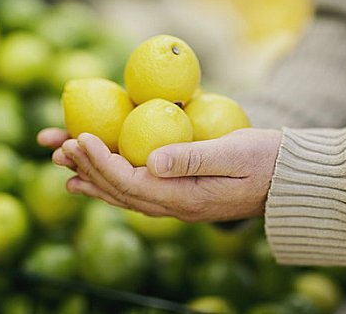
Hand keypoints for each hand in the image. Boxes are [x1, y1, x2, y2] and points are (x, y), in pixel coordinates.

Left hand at [37, 127, 281, 222]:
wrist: (287, 180)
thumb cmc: (266, 160)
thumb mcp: (235, 153)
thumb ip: (193, 158)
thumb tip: (151, 160)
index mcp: (186, 198)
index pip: (131, 182)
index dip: (101, 161)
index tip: (79, 138)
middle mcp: (176, 206)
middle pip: (120, 190)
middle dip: (87, 167)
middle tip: (59, 148)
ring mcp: (177, 203)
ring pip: (124, 194)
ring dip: (93, 178)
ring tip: (63, 166)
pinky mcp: (180, 194)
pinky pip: (137, 191)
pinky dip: (111, 183)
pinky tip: (94, 178)